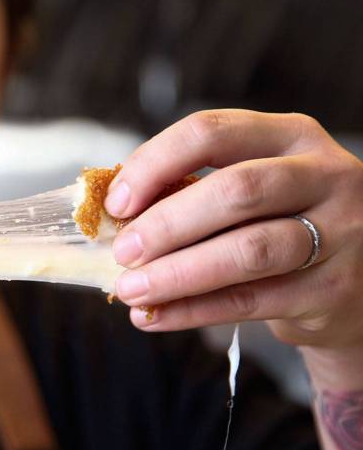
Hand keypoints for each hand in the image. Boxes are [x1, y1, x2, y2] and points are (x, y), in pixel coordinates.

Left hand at [106, 109, 362, 351]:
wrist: (358, 283)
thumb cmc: (279, 223)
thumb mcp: (252, 190)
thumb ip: (193, 190)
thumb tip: (111, 213)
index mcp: (291, 136)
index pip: (212, 132)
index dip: (155, 164)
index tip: (116, 203)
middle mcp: (325, 175)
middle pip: (236, 190)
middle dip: (166, 223)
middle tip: (121, 252)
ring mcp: (341, 232)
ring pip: (248, 250)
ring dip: (176, 273)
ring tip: (130, 289)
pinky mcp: (334, 288)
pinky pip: (250, 301)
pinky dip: (192, 310)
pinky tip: (154, 317)